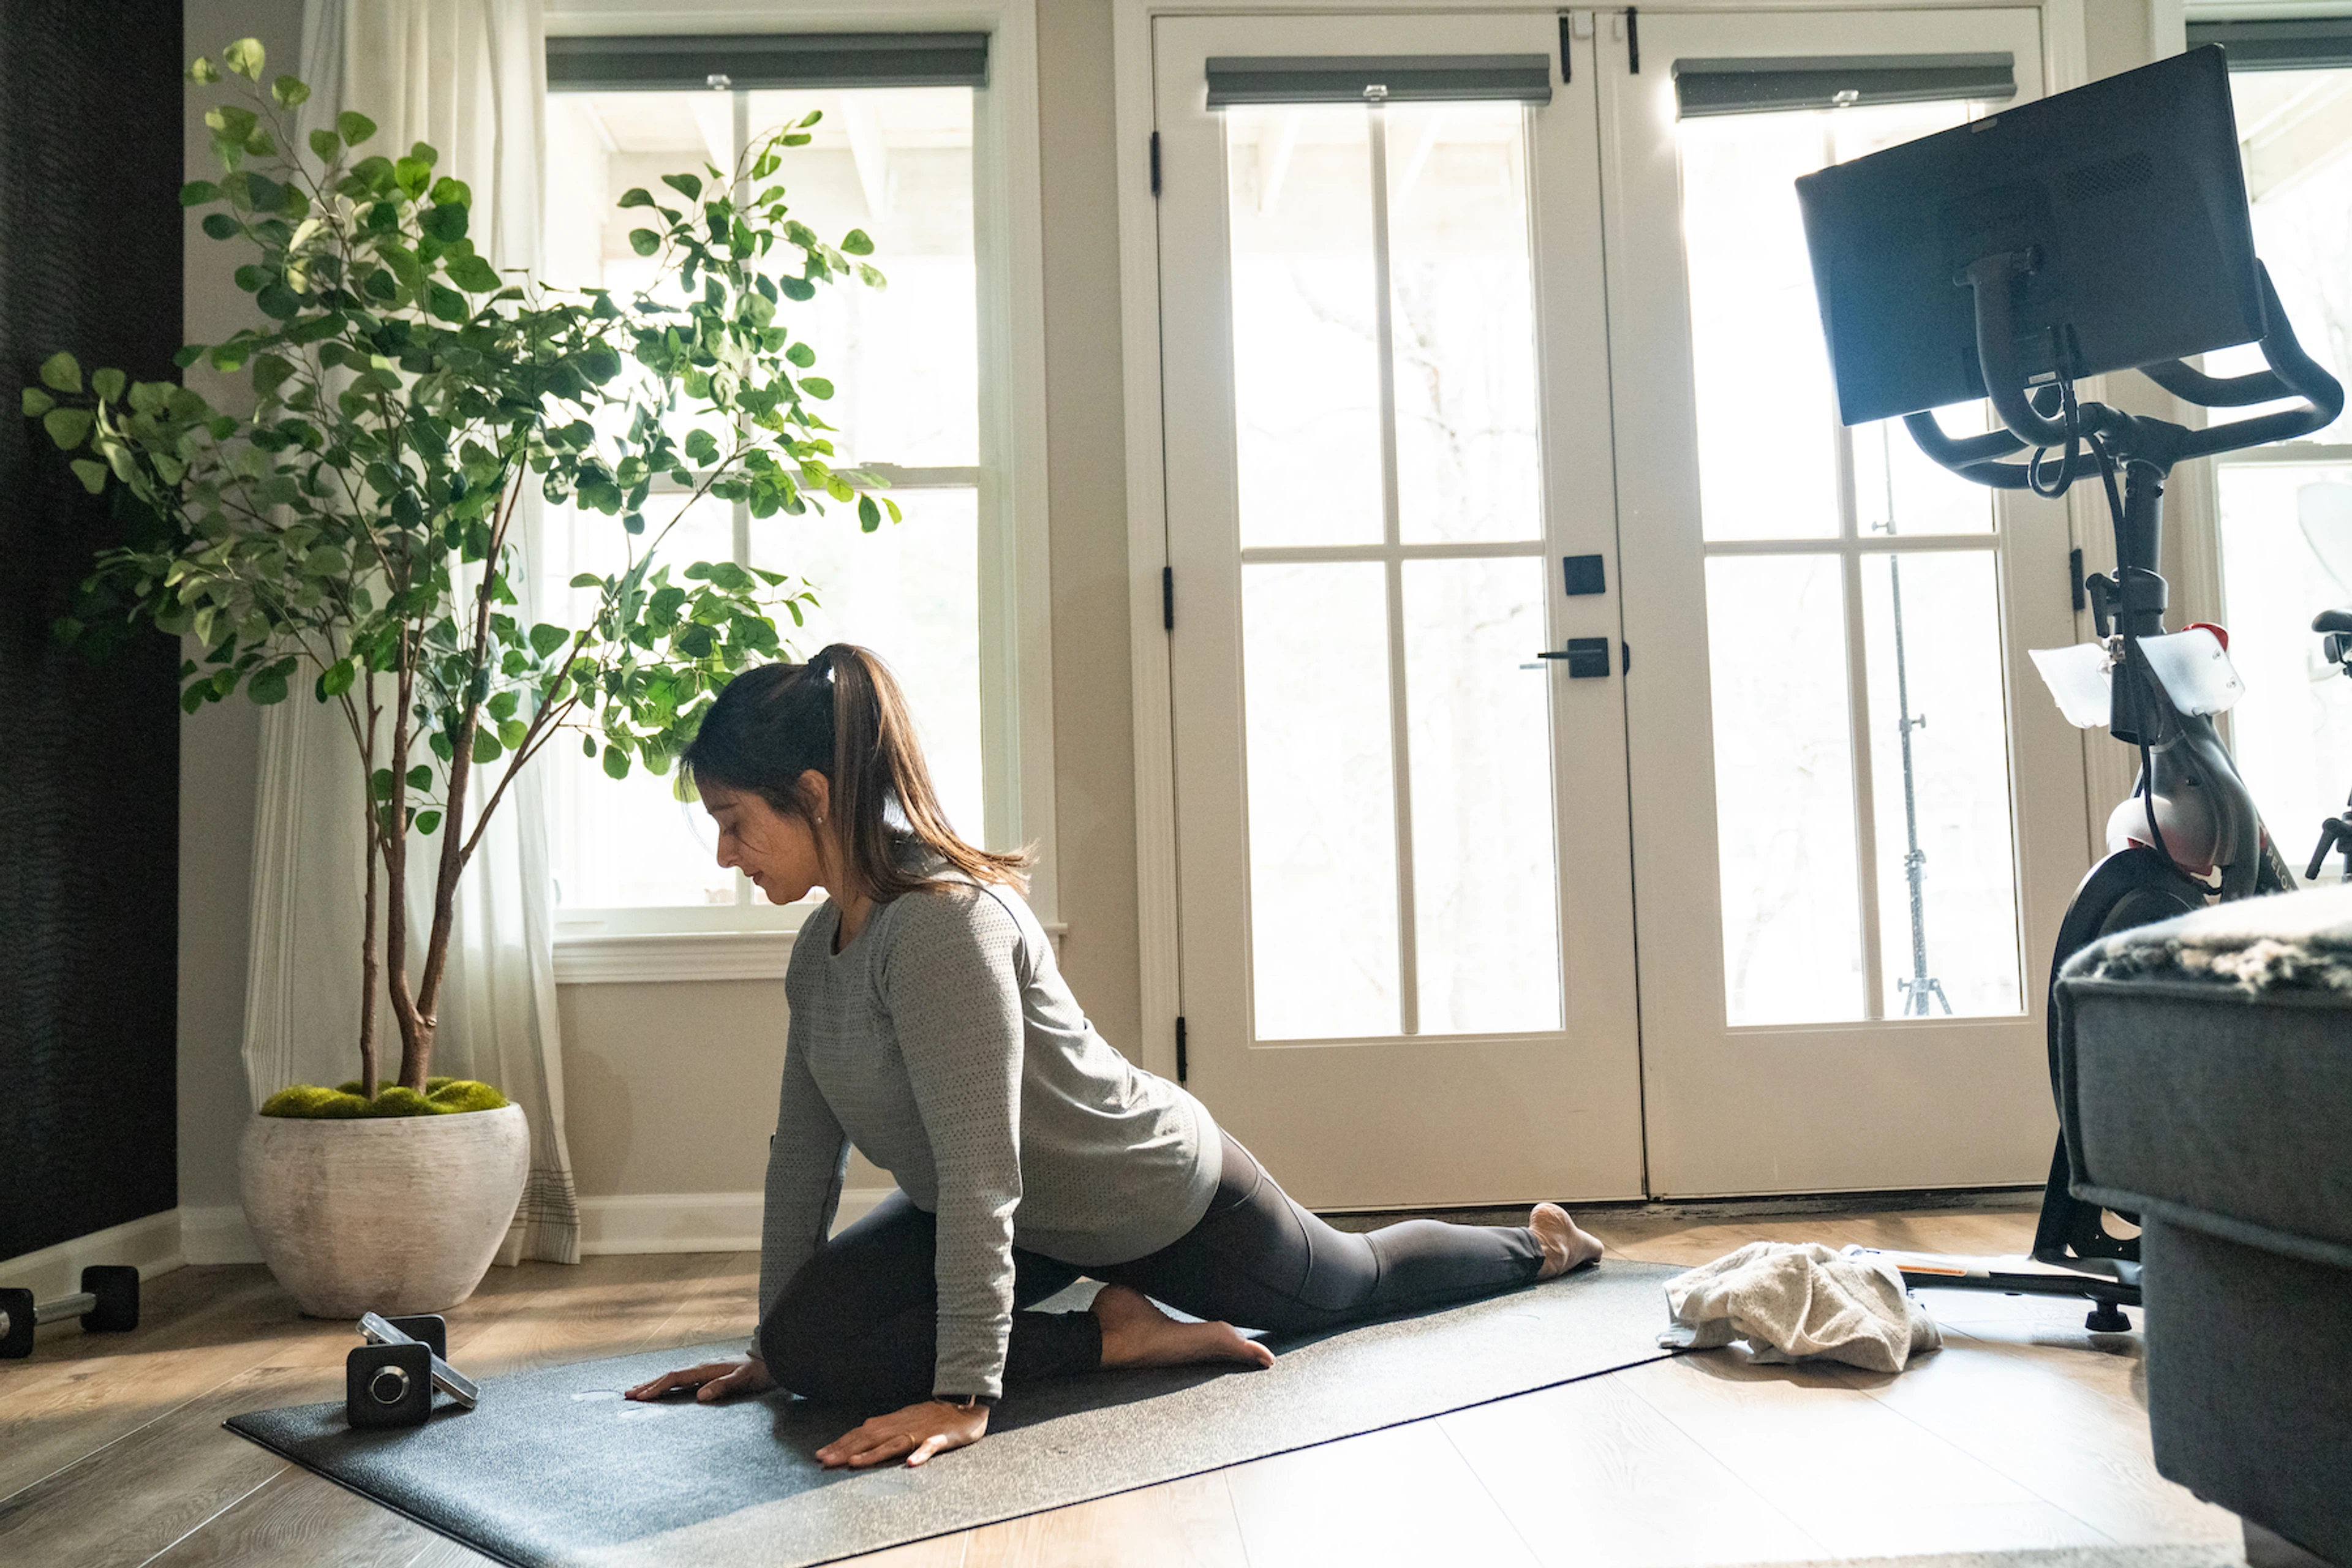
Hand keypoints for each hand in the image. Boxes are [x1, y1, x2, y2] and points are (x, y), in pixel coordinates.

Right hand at [624, 1354, 774, 1403]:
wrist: (771, 1361)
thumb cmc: (758, 1372)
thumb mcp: (743, 1380)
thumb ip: (723, 1386)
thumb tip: (700, 1396)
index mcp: (706, 1369)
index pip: (675, 1378)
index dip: (657, 1387)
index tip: (641, 1397)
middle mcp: (701, 1368)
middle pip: (669, 1375)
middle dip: (648, 1385)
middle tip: (627, 1394)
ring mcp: (704, 1370)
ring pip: (673, 1377)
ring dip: (655, 1383)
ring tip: (637, 1391)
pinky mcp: (708, 1374)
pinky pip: (682, 1379)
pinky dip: (667, 1384)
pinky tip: (663, 1388)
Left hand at [816, 1398, 989, 1468]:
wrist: (965, 1405)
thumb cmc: (934, 1416)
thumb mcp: (905, 1419)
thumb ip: (884, 1429)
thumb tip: (859, 1435)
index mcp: (893, 1422)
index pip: (862, 1432)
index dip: (841, 1443)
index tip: (820, 1454)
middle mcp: (902, 1426)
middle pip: (871, 1438)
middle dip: (846, 1450)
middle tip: (825, 1461)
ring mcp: (921, 1432)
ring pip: (894, 1443)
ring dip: (873, 1453)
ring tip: (854, 1463)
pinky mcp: (941, 1438)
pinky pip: (929, 1447)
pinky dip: (920, 1454)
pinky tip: (911, 1463)